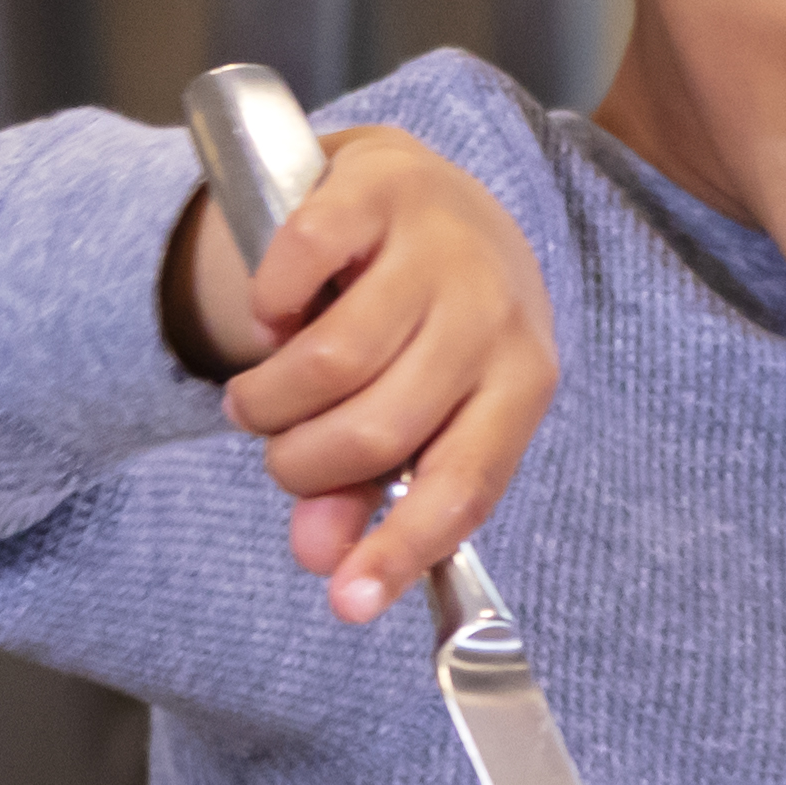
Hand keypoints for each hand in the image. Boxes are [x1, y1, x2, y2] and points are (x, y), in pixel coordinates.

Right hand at [160, 134, 554, 621]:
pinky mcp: (381, 182)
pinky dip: (266, 303)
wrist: (424, 196)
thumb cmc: (424, 325)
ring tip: (264, 394)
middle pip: (378, 430)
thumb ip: (367, 489)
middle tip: (280, 448)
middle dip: (302, 462)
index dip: (402, 549)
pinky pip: (297, 263)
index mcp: (521, 382)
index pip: (465, 485)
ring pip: (331, 360)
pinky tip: (277, 312)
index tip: (345, 601)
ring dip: (270, 397)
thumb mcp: (415, 407)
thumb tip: (321, 560)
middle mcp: (494, 312)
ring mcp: (440, 243)